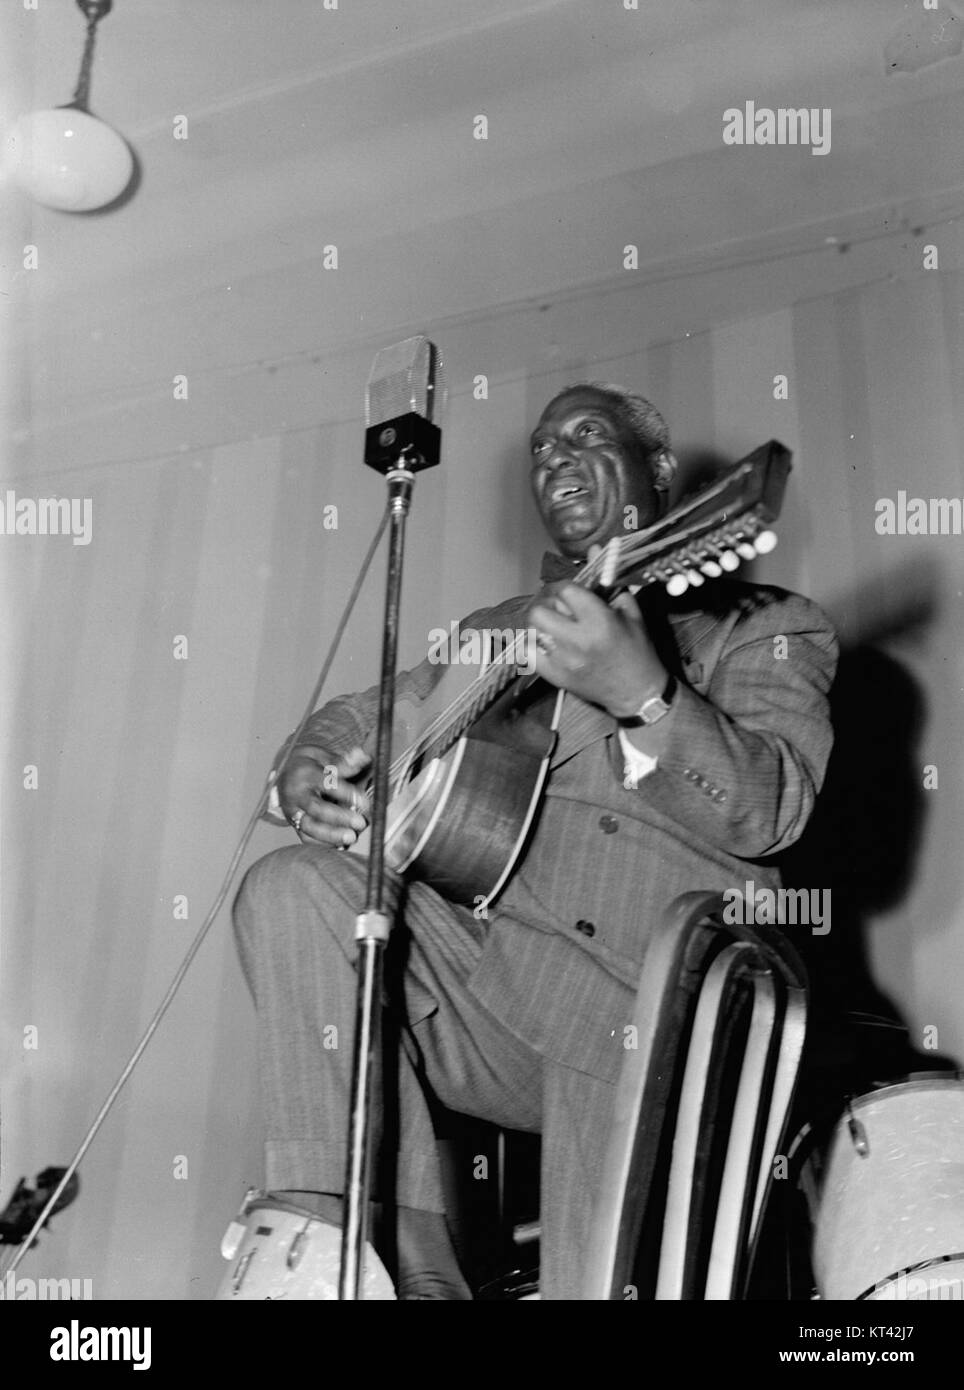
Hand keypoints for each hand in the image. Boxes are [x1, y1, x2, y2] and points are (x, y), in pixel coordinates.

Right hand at [277, 745, 371, 846]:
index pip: (327, 784)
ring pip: (309, 826)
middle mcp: (297, 794)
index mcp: (306, 774)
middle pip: (317, 808)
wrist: (282, 772)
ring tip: (351, 838)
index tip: (365, 802)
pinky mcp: (293, 823)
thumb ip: (343, 761)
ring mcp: (292, 811)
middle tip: (360, 823)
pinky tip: (340, 845)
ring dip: (331, 835)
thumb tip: (364, 757)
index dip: (347, 794)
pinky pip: (305, 837)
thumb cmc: (307, 763)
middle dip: (339, 818)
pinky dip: (321, 844)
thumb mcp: (322, 756)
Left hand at [527, 583, 666, 717]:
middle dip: (547, 605)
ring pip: (532, 631)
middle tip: (556, 608)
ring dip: (541, 624)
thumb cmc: (638, 653)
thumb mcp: (634, 617)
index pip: (565, 591)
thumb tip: (593, 574)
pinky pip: (529, 654)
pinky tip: (546, 644)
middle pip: (540, 611)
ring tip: (553, 626)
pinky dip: (534, 645)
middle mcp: (577, 639)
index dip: (563, 586)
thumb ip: (613, 592)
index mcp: (599, 621)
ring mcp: (563, 659)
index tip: (566, 591)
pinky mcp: (555, 676)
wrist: (637, 693)